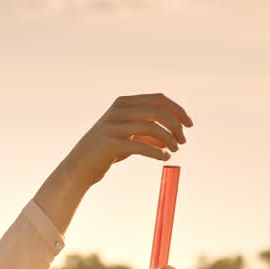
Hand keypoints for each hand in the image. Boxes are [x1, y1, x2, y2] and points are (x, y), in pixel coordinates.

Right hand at [60, 93, 193, 187]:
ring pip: (152, 128)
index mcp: (123, 103)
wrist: (80, 168)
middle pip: (158, 111)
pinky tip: (164, 158)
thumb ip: (146, 132)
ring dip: (169, 140)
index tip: (190, 124)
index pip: (159, 99)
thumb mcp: (127, 136)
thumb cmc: (105, 152)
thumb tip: (172, 136)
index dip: (178, 110)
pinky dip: (158, 152)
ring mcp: (113, 126)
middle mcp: (118, 110)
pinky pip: (142, 146)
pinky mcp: (111, 143)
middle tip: (183, 141)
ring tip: (175, 150)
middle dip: (176, 126)